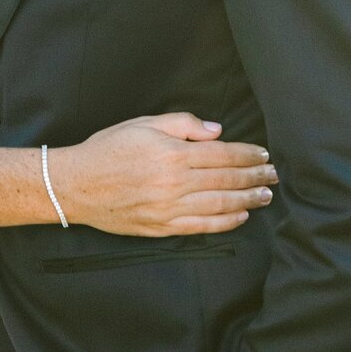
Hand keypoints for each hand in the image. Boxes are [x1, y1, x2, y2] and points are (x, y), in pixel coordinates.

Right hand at [49, 113, 275, 235]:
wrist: (76, 185)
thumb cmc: (108, 148)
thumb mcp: (143, 123)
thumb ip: (183, 124)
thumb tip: (217, 131)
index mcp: (173, 154)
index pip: (222, 155)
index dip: (247, 155)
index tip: (264, 155)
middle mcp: (176, 183)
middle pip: (227, 180)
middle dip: (255, 178)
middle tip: (273, 176)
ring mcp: (170, 208)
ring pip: (220, 206)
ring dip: (248, 201)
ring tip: (265, 196)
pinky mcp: (163, 227)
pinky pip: (203, 227)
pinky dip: (226, 223)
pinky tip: (241, 217)